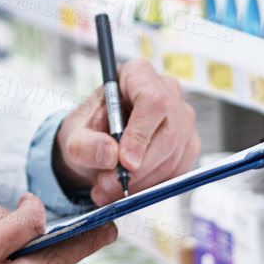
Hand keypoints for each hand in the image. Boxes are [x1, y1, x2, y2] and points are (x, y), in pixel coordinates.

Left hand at [55, 58, 199, 205]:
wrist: (98, 146)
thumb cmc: (89, 131)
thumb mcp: (75, 138)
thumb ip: (85, 146)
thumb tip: (110, 154)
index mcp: (138, 74)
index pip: (152, 100)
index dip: (141, 134)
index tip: (124, 163)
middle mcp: (167, 91)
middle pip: (167, 133)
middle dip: (138, 169)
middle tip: (108, 184)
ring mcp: (182, 117)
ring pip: (173, 157)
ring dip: (141, 183)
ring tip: (109, 189)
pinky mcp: (188, 142)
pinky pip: (178, 171)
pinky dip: (152, 186)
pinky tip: (128, 188)